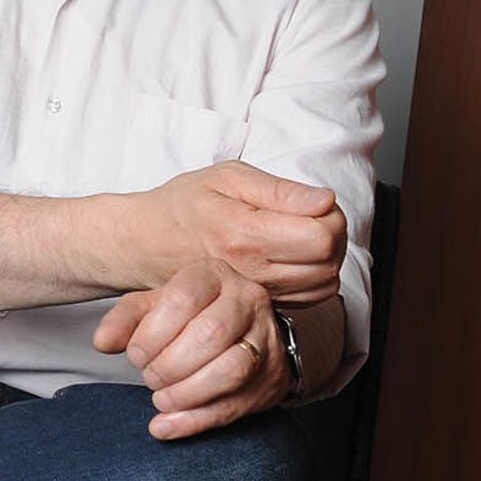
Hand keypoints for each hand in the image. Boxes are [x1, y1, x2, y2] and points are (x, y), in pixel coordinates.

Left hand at [93, 258, 289, 439]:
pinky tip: (166, 426)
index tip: (135, 354)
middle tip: (149, 377)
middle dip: (170, 364)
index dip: (152, 333)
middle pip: (211, 334)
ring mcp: (266, 341)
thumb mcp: (153, 308)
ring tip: (160, 400)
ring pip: (231, 370)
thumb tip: (103, 342)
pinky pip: (235, 405)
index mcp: (214, 275)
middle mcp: (247, 301)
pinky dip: (195, 421)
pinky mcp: (271, 379)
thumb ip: (125, 320)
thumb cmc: (189, 316)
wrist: (240, 332)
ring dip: (186, 393)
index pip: (183, 299)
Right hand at [134, 161, 344, 304]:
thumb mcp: (226, 177)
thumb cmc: (183, 205)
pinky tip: (294, 255)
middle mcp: (252, 269)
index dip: (331, 216)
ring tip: (301, 234)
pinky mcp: (258, 302)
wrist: (147, 243)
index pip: (322, 237)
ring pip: (325, 283)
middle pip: (329, 262)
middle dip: (333, 234)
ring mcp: (255, 291)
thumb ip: (279, 190)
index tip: (315, 203)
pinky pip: (311, 297)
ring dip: (327, 257)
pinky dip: (315, 276)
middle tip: (310, 215)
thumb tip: (325, 200)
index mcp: (245, 233)